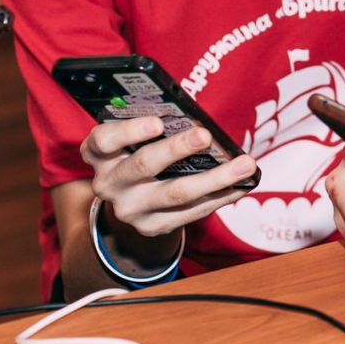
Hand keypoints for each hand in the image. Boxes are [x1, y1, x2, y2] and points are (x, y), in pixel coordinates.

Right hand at [82, 116, 257, 240]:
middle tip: (206, 135)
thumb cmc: (135, 153)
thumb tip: (194, 116)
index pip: (105, 141)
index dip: (130, 131)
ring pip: (176, 193)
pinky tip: (242, 185)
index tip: (158, 122)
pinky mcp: (152, 226)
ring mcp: (131, 209)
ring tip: (244, 165)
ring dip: (215, 178)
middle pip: (143, 165)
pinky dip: (221, 197)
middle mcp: (110, 183)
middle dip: (177, 149)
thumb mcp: (130, 139)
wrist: (128, 201)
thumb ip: (150, 127)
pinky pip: (192, 212)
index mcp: (100, 154)